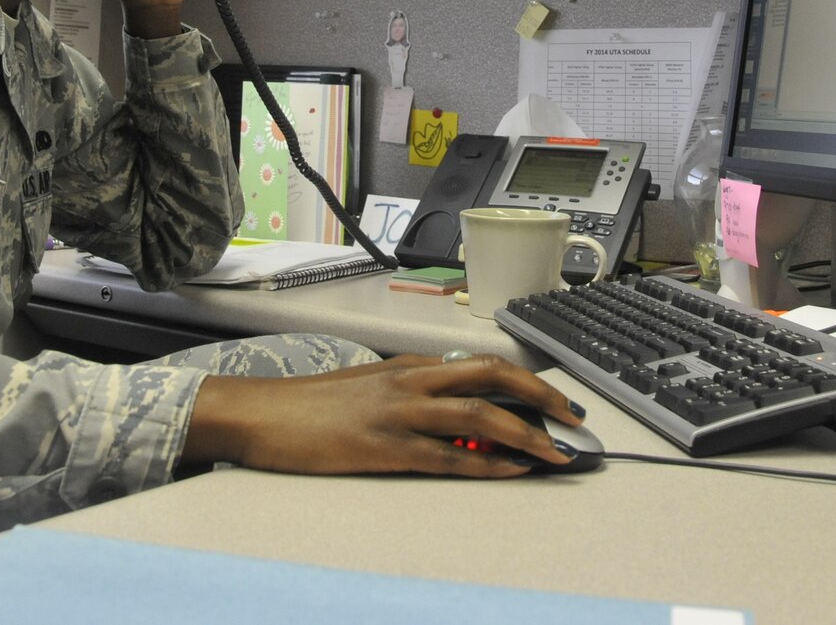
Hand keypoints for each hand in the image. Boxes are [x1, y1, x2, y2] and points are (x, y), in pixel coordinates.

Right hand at [182, 353, 585, 477]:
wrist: (260, 414)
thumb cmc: (312, 406)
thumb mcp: (370, 386)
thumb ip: (414, 392)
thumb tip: (459, 410)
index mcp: (411, 365)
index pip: (484, 364)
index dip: (529, 382)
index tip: (559, 402)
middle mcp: (411, 380)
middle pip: (493, 376)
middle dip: (542, 398)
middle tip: (575, 421)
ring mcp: (398, 412)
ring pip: (478, 414)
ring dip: (526, 435)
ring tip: (557, 454)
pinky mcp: (383, 447)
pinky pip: (447, 454)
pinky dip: (485, 462)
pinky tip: (510, 471)